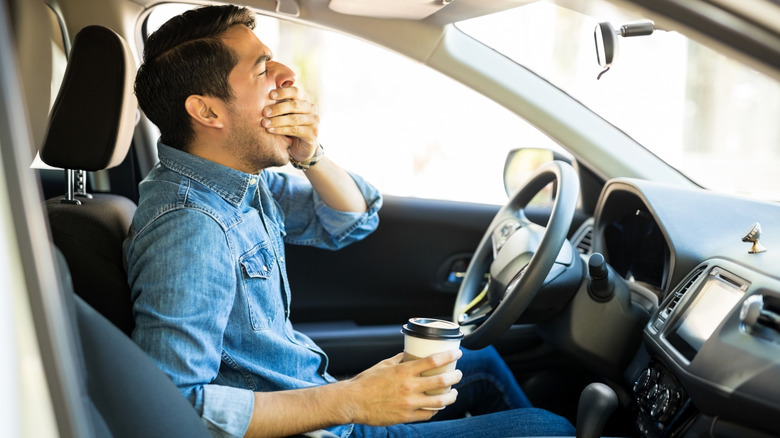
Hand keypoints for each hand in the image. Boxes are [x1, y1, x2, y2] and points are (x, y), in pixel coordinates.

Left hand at [261, 86, 318, 161]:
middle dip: (277, 108)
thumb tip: (264, 90)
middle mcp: (312, 109)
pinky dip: (281, 130)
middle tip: (264, 112)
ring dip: (277, 120)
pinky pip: (294, 130)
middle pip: (294, 105)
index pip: (296, 92)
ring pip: (293, 119)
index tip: (270, 95)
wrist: (302, 146)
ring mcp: (314, 121)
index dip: (283, 92)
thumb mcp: (286, 113)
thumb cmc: (290, 125)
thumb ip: (280, 102)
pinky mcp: (312, 134)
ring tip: (264, 123)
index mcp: (305, 100)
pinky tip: (270, 130)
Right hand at [338, 350, 462, 425]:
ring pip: (439, 401)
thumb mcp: (383, 365)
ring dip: (451, 396)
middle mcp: (409, 387)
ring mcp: (409, 403)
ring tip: (453, 393)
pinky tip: (438, 406)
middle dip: (455, 376)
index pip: (433, 361)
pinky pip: (428, 414)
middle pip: (442, 381)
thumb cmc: (366, 382)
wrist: (353, 402)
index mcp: (404, 371)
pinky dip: (436, 410)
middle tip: (458, 374)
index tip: (457, 353)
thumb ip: (399, 359)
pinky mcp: (406, 416)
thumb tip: (410, 354)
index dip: (449, 356)